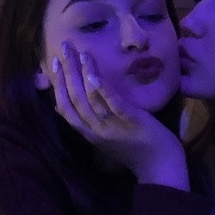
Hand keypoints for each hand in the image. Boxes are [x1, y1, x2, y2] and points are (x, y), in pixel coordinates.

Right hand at [46, 42, 189, 190]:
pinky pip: (113, 104)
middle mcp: (96, 130)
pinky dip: (102, 89)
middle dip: (66, 71)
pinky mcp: (131, 122)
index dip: (57, 84)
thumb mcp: (106, 137)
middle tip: (64, 47)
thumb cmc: (136, 150)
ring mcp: (113, 126)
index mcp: (89, 133)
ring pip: (90, 98)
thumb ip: (89, 122)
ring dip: (83, 73)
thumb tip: (65, 107)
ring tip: (81, 52)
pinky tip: (94, 74)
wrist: (161, 167)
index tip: (53, 63)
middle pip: (74, 98)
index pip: (65, 107)